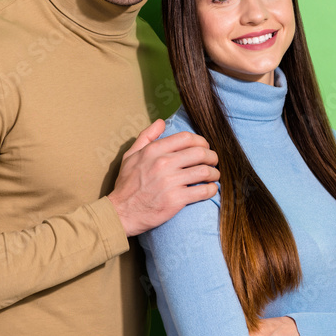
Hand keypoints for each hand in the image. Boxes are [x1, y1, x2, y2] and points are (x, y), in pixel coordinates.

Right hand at [108, 120, 219, 235]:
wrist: (120, 213)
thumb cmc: (127, 184)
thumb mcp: (131, 155)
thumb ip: (146, 136)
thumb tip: (161, 122)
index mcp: (154, 151)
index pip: (187, 138)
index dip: (201, 141)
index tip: (204, 148)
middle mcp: (163, 163)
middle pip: (200, 153)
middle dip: (212, 156)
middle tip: (214, 161)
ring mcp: (170, 182)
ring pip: (204, 171)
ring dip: (214, 173)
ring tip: (214, 175)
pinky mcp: (175, 200)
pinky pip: (203, 191)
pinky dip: (211, 189)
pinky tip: (211, 189)